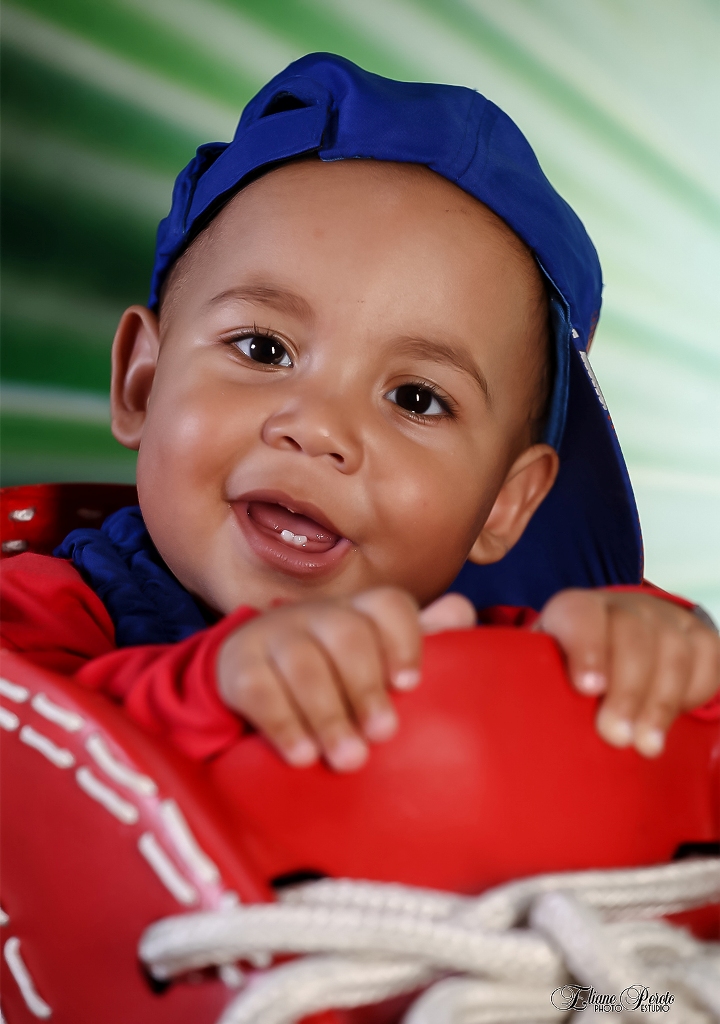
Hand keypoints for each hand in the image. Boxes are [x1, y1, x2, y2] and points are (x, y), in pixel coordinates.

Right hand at [217, 589, 474, 770]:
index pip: (388, 605)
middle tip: (383, 735)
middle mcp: (317, 615)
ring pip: (303, 663)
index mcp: (359, 612)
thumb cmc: (331, 672)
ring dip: (328, 714)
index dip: (404, 639)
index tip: (411, 684)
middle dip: (366, 687)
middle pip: (346, 634)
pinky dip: (284, 724)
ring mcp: (274, 635)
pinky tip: (302, 756)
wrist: (247, 677)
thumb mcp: (373, 658)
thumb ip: (420, 641)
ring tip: (348, 760)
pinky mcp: (239, 666)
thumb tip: (463, 613)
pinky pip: (260, 690)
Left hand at [537, 589, 719, 756]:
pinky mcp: (698, 637)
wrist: (617, 644)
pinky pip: (707, 660)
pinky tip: (672, 722)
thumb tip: (523, 720)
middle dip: (627, 689)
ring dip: (660, 702)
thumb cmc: (572, 669)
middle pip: (632, 633)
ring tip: (645, 744)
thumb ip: (536, 684)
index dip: (586, 648)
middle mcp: (622, 606)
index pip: (581, 614)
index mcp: (576, 610)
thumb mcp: (544, 669)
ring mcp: (664, 619)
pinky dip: (693, 694)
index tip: (587, 689)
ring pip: (672, 649)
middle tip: (615, 735)